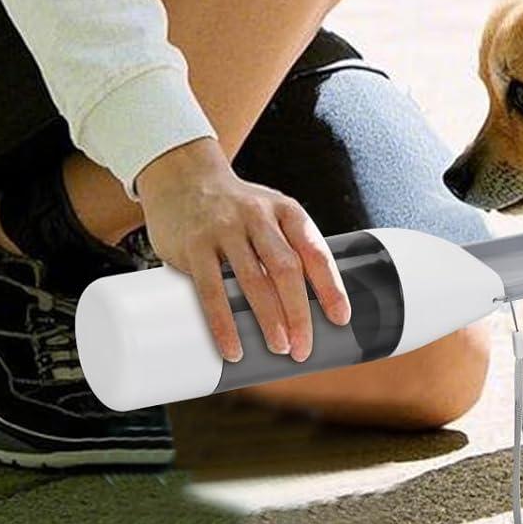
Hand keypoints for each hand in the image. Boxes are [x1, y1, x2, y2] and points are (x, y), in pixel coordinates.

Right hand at [136, 137, 350, 363]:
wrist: (183, 175)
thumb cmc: (235, 207)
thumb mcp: (269, 212)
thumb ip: (286, 249)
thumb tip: (306, 308)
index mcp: (285, 210)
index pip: (315, 251)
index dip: (331, 287)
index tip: (340, 319)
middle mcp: (258, 216)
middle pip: (287, 269)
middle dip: (299, 313)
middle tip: (303, 348)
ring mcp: (224, 229)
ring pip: (253, 280)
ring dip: (269, 319)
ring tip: (280, 347)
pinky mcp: (194, 244)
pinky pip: (211, 290)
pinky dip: (224, 323)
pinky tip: (233, 348)